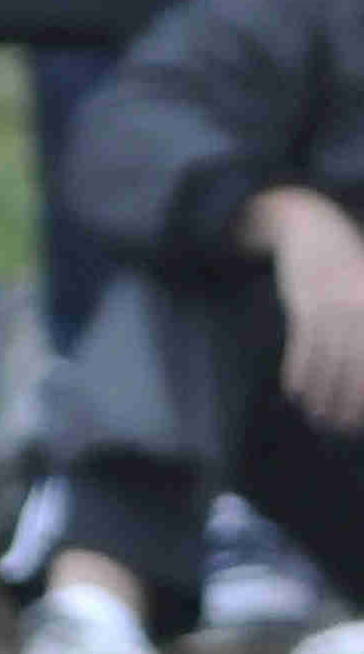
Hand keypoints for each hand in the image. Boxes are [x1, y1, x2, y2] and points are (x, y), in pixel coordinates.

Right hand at [269, 193, 363, 436]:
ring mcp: (332, 302)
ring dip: (322, 393)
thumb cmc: (345, 263)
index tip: (360, 417)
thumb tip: (354, 371)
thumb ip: (359, 325)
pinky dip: (299, 372)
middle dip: (349, 399)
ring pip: (329, 359)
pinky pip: (303, 346)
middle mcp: (359, 302)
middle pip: (357, 363)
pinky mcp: (305, 302)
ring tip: (318, 416)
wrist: (311, 227)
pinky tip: (296, 392)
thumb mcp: (361, 287)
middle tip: (340, 426)